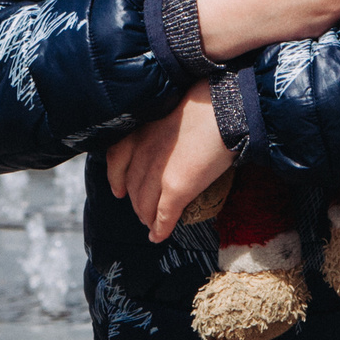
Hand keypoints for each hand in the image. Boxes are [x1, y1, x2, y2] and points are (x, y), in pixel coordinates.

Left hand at [105, 88, 233, 243]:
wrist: (224, 108)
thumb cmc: (206, 103)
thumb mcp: (171, 110)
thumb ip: (162, 128)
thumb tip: (170, 140)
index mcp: (140, 131)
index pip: (116, 160)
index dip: (115, 179)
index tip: (118, 190)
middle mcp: (142, 152)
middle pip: (132, 187)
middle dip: (136, 203)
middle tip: (143, 212)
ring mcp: (157, 172)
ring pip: (144, 204)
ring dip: (147, 217)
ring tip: (152, 224)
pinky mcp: (176, 188)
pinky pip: (163, 215)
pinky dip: (160, 229)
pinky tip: (159, 236)